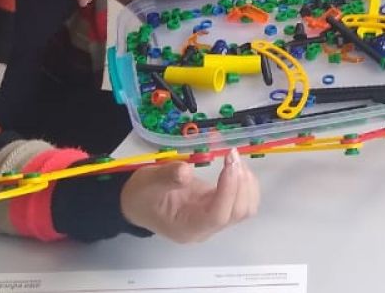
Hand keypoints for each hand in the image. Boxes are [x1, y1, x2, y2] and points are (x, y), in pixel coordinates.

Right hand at [120, 152, 258, 243]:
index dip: (228, 190)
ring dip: (247, 183)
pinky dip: (246, 184)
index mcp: (187, 227)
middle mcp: (205, 229)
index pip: (217, 216)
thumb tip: (186, 170)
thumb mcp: (147, 182)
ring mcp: (214, 221)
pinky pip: (242, 202)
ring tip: (234, 160)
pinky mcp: (219, 209)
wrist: (138, 203)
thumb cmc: (141, 195)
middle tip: (231, 155)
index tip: (229, 164)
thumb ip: (167, 177)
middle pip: (236, 213)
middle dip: (240, 183)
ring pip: (245, 209)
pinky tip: (235, 168)